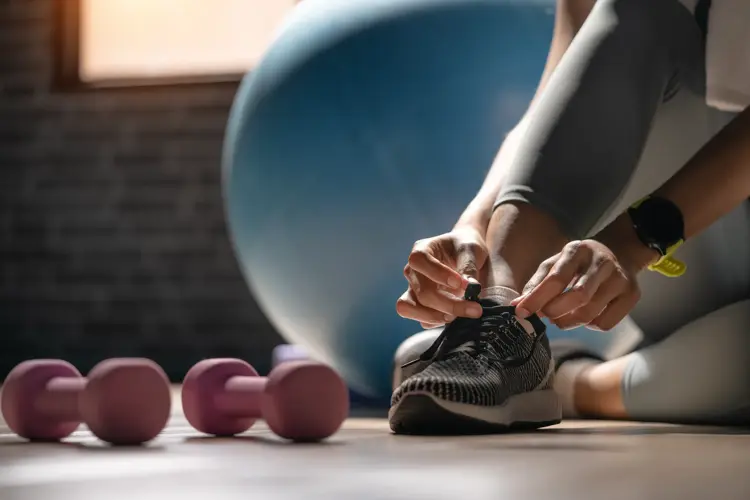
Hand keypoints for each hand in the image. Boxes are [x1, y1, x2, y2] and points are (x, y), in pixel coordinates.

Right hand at [396, 227, 488, 328]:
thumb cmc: (465, 247)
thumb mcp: (471, 250)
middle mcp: (412, 271)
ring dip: (436, 316)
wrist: (465, 255)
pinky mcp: (418, 305)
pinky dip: (437, 322)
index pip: (419, 261)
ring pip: (410, 308)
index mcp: (421, 250)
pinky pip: (420, 319)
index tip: (461, 283)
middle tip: (475, 309)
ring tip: (459, 317)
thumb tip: (471, 289)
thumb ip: (469, 267)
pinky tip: (455, 318)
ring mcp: (412, 289)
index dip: (437, 274)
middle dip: (449, 304)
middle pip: (421, 291)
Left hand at [510, 239, 640, 330]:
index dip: (536, 298)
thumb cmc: (577, 264)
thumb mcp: (555, 264)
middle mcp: (602, 262)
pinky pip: (605, 323)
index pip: (556, 278)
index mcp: (577, 250)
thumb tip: (518, 305)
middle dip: (554, 312)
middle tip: (545, 316)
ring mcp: (621, 278)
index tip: (521, 311)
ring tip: (560, 317)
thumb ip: (537, 283)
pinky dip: (589, 325)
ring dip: (568, 322)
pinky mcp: (632, 294)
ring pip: (590, 313)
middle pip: (577, 297)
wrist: (618, 254)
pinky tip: (584, 315)